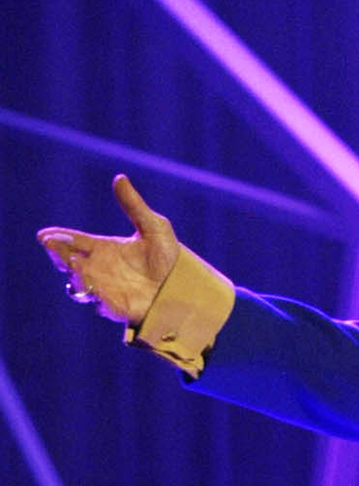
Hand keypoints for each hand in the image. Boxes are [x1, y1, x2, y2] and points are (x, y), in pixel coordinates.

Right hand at [36, 175, 179, 324]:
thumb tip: (120, 178)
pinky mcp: (117, 307)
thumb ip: (134, 206)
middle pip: (69, 262)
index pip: (74, 242)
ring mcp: (106, 288)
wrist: (185, 286)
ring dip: (75, 274)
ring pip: (80, 283)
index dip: (58, 239)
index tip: (45, 235)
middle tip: (54, 246)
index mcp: (103, 248)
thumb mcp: (154, 227)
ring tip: (74, 263)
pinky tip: (92, 285)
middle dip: (59, 255)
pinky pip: (100, 303)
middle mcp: (99, 268)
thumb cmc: (168, 257)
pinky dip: (94, 295)